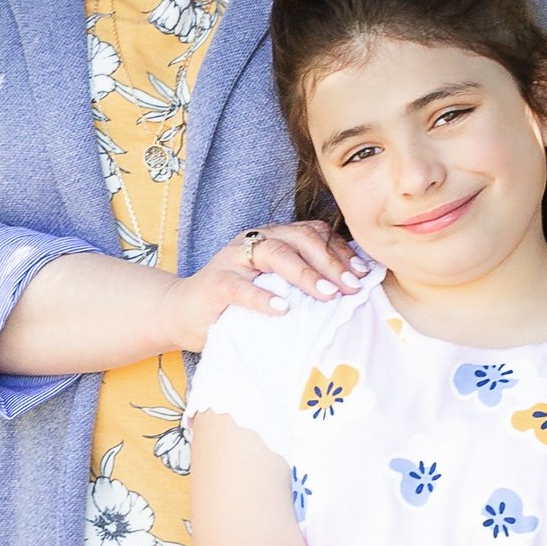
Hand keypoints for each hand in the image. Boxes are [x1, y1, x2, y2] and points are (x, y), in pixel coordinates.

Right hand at [169, 220, 365, 350]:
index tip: (363, 274)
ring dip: (305, 274)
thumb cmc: (236, 303)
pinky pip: (240, 286)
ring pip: (274, 253)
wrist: (183, 313)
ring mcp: (232, 259)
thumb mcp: (275, 287)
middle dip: (330, 262)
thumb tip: (350, 289)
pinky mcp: (214, 283)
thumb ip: (302, 282)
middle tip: (351, 287)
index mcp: (272, 237)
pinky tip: (282, 309)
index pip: (313, 233)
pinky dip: (263, 297)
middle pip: (299, 238)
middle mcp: (253, 241)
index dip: (340, 251)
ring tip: (327, 294)